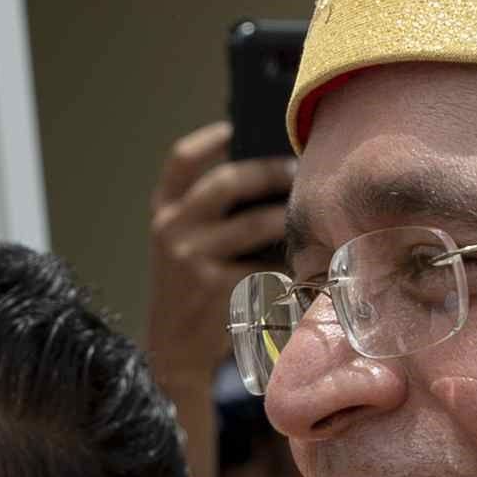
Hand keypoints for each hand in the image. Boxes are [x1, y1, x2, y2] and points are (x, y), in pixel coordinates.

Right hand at [143, 123, 291, 426]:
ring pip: (257, 223)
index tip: (237, 127)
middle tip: (297, 170)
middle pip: (227, 182)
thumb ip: (209, 213)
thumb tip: (274, 174)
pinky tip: (308, 260)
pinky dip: (290, 261)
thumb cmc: (191, 289)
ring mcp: (192, 258)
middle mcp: (172, 230)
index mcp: (163, 213)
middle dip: (270, 173)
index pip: (180, 161)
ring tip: (312, 215)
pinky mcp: (217, 287)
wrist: (173, 349)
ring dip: (290, 217)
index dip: (210, 139)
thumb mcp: (182, 245)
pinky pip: (267, 263)